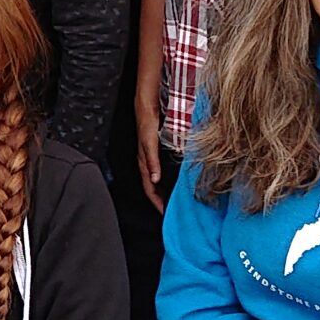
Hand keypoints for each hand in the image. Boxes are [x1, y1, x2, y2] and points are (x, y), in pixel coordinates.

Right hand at [133, 90, 164, 211]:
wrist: (146, 104)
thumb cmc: (146, 121)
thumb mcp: (149, 142)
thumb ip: (151, 160)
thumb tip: (154, 180)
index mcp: (144, 162)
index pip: (149, 189)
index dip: (157, 203)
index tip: (165, 214)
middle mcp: (148, 162)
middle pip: (154, 187)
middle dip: (161, 200)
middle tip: (172, 211)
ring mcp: (152, 156)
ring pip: (157, 179)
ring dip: (165, 190)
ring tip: (175, 199)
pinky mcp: (157, 150)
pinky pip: (161, 170)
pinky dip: (167, 178)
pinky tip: (175, 178)